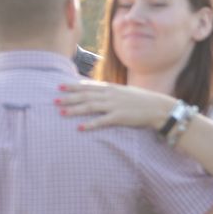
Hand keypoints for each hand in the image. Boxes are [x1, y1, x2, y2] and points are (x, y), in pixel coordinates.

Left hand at [59, 82, 175, 130]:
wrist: (158, 108)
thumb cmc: (143, 100)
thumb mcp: (125, 92)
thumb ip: (111, 92)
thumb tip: (99, 92)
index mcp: (111, 88)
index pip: (88, 86)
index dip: (72, 86)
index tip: (59, 86)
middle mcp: (110, 95)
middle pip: (85, 95)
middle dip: (68, 97)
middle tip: (54, 100)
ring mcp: (114, 106)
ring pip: (89, 106)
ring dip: (74, 109)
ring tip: (61, 112)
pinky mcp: (119, 117)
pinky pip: (101, 121)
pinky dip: (90, 124)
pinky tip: (80, 128)